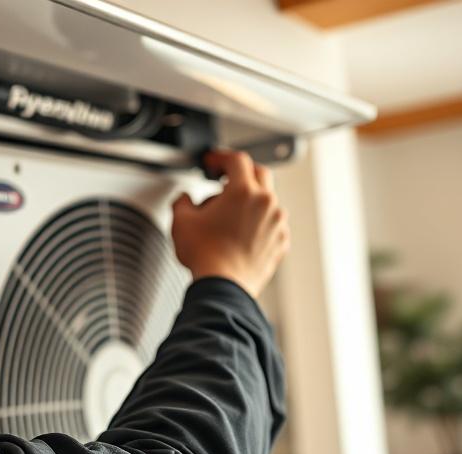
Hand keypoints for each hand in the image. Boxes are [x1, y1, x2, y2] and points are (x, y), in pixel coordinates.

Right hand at [171, 149, 289, 298]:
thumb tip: (184, 199)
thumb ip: (182, 201)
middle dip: (241, 174)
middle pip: (259, 174)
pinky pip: (272, 224)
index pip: (236, 161)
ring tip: (229, 215)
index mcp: (243, 192)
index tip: (213, 162)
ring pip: (267, 200)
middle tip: (224, 181)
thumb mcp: (181, 222)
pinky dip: (259, 223)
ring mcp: (276, 223)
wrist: (223, 287)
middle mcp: (266, 203)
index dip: (221, 157)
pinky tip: (241, 233)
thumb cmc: (206, 257)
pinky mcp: (280, 243)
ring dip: (250, 201)